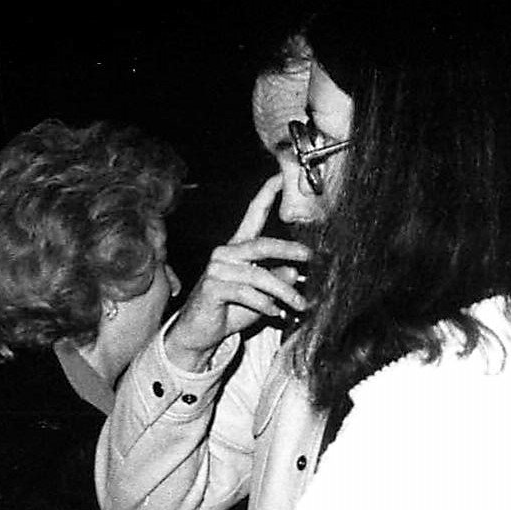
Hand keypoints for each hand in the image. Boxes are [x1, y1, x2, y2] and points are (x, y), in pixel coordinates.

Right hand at [164, 174, 311, 371]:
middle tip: (310, 258)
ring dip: (284, 291)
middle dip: (289, 250)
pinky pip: (248, 292)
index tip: (280, 176)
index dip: (266, 194)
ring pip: (260, 275)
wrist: (200, 333)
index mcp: (237, 248)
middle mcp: (225, 253)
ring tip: (299, 304)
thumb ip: (277, 280)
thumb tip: (295, 271)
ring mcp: (216, 269)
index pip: (253, 214)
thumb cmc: (230, 309)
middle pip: (262, 244)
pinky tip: (274, 312)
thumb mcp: (262, 294)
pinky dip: (265, 304)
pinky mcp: (212, 288)